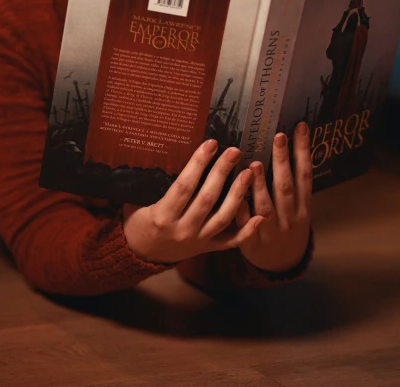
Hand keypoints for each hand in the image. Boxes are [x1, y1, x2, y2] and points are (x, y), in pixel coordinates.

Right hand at [122, 140, 264, 264]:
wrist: (141, 254)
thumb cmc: (139, 220)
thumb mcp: (139, 201)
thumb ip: (156, 183)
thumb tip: (170, 151)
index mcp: (162, 216)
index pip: (184, 185)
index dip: (198, 163)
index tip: (211, 144)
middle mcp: (182, 230)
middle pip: (207, 198)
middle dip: (222, 172)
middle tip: (235, 152)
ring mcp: (198, 241)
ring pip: (223, 217)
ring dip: (238, 194)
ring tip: (249, 172)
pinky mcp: (208, 248)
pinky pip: (230, 242)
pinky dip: (246, 231)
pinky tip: (260, 216)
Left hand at [235, 121, 311, 272]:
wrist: (283, 264)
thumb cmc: (289, 226)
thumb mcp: (298, 206)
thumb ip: (291, 182)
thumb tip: (283, 144)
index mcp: (303, 206)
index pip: (305, 174)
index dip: (303, 150)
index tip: (298, 127)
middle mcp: (290, 217)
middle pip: (286, 186)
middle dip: (282, 161)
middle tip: (277, 137)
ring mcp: (271, 230)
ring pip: (265, 207)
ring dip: (260, 186)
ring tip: (254, 164)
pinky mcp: (252, 242)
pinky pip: (244, 225)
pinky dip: (240, 210)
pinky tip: (234, 195)